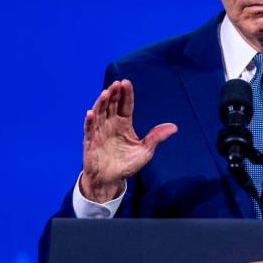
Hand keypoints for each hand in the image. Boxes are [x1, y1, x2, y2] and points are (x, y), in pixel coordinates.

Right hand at [79, 79, 177, 202]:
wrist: (110, 180)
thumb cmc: (127, 165)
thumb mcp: (145, 151)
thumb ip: (156, 137)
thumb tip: (174, 127)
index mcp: (124, 124)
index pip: (125, 106)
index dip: (126, 94)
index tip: (126, 82)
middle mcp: (111, 125)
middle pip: (111, 106)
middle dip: (114, 95)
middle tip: (116, 84)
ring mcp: (99, 132)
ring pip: (99, 114)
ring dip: (101, 103)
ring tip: (105, 93)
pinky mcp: (90, 143)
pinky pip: (89, 130)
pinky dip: (89, 122)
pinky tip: (90, 113)